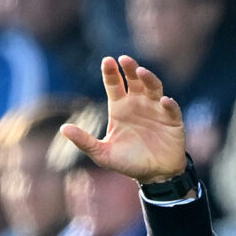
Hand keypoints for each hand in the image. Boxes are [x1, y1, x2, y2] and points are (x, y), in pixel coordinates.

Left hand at [61, 57, 187, 183]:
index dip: (111, 73)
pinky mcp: (172, 120)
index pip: (115, 84)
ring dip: (149, 79)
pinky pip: (171, 109)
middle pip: (134, 80)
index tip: (107, 61)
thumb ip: (84, 141)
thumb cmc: (128, 162)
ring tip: (141, 72)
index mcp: (120, 108)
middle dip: (130, 69)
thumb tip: (63, 129)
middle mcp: (138, 103)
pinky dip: (169, 104)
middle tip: (124, 59)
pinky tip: (164, 101)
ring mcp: (156, 109)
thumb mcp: (103, 154)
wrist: (154, 176)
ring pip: (154, 88)